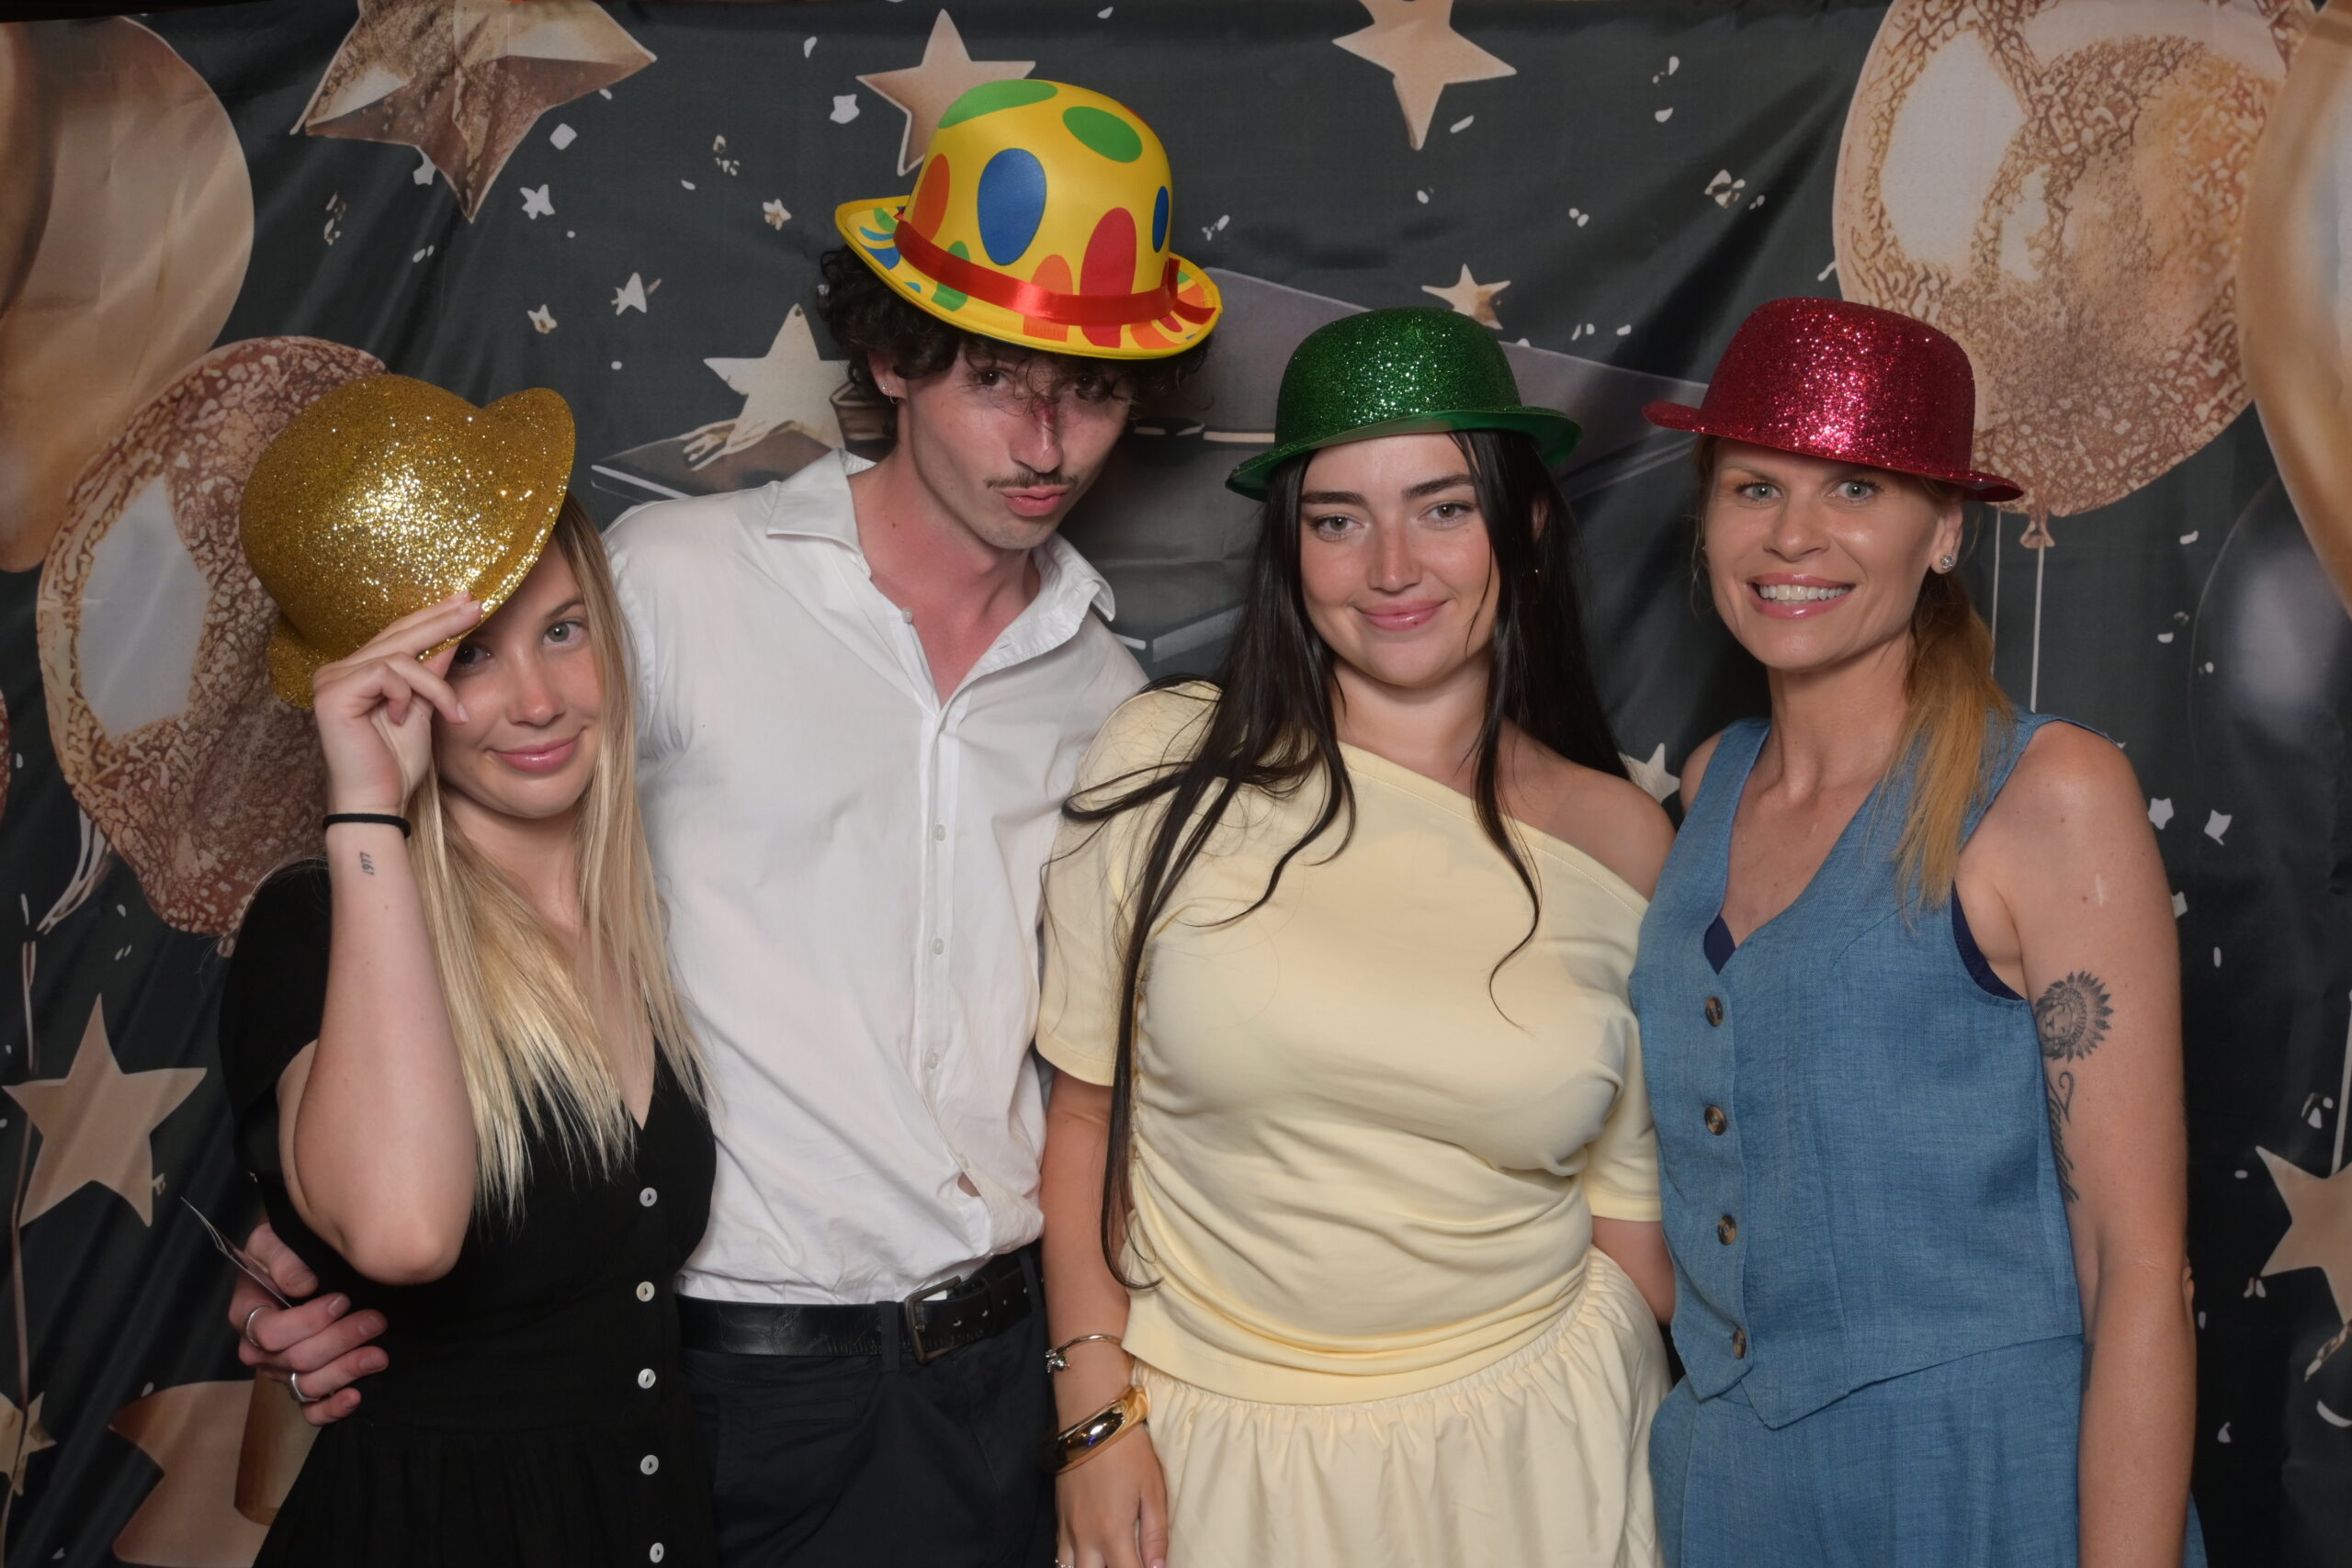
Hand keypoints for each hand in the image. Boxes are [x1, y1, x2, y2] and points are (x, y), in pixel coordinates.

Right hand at [229, 1222, 387, 1425]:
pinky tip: (356, 1396)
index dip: (309, 1321)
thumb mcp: (273, 1239)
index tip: (343, 1300)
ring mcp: (281, 1370)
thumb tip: (300, 1285)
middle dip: (340, 1341)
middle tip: (376, 1320)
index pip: (272, 1333)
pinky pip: (310, 1411)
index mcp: (248, 1315)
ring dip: (346, 1371)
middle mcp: (260, 1349)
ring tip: (380, 1354)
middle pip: (295, 1360)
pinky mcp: (303, 1384)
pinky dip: (331, 1409)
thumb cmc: (286, 1248)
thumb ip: (282, 1258)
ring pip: (307, 1386)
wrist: (303, 1257)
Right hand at [309, 593, 479, 815]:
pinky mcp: (332, 693)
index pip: (399, 634)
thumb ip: (431, 673)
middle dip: (442, 620)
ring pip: (399, 656)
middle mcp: (339, 669)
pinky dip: (409, 694)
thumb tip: (452, 637)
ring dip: (435, 685)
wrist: (379, 801)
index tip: (467, 602)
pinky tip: (405, 718)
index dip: (433, 616)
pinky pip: (386, 673)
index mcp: (358, 671)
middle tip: (475, 605)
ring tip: (454, 712)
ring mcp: (331, 679)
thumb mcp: (425, 708)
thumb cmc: (397, 762)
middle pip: (398, 633)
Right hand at [1054, 1423, 1168, 1567]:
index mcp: (1112, 1532)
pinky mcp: (1058, 1516)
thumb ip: (1155, 1535)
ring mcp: (1067, 1528)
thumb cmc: (1128, 1452)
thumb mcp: (1152, 1491)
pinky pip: (1060, 1553)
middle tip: (1128, 1562)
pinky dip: (1073, 1562)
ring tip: (1107, 1560)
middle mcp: (1085, 1537)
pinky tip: (1089, 1556)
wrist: (1092, 1420)